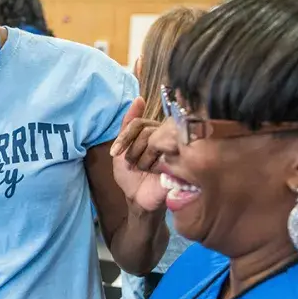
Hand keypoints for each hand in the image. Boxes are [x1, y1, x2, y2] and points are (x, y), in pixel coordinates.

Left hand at [109, 97, 167, 212]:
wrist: (139, 199)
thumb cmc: (131, 176)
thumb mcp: (122, 150)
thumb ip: (127, 126)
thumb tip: (139, 98)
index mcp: (153, 133)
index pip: (138, 123)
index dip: (125, 136)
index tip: (114, 153)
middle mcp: (165, 138)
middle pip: (147, 131)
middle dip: (133, 149)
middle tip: (131, 164)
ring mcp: (175, 149)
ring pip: (156, 141)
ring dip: (142, 158)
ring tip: (143, 170)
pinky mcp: (183, 161)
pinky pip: (168, 154)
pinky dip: (155, 165)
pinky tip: (154, 173)